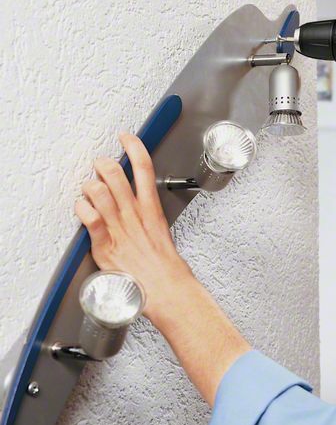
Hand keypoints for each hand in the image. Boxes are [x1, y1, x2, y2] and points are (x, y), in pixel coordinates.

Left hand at [75, 133, 194, 323]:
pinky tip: (82, 208)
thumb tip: (138, 206)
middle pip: (117, 174)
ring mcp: (120, 227)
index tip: (126, 137)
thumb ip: (146, 216)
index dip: (134, 147)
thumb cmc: (164, 265)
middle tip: (100, 164)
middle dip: (103, 164)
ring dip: (89, 185)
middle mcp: (135, 214)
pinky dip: (82, 209)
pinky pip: (90, 218)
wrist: (165, 286)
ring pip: (99, 191)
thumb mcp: (160, 231)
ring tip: (89, 188)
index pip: (144, 169)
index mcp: (151, 209)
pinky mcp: (106, 244)